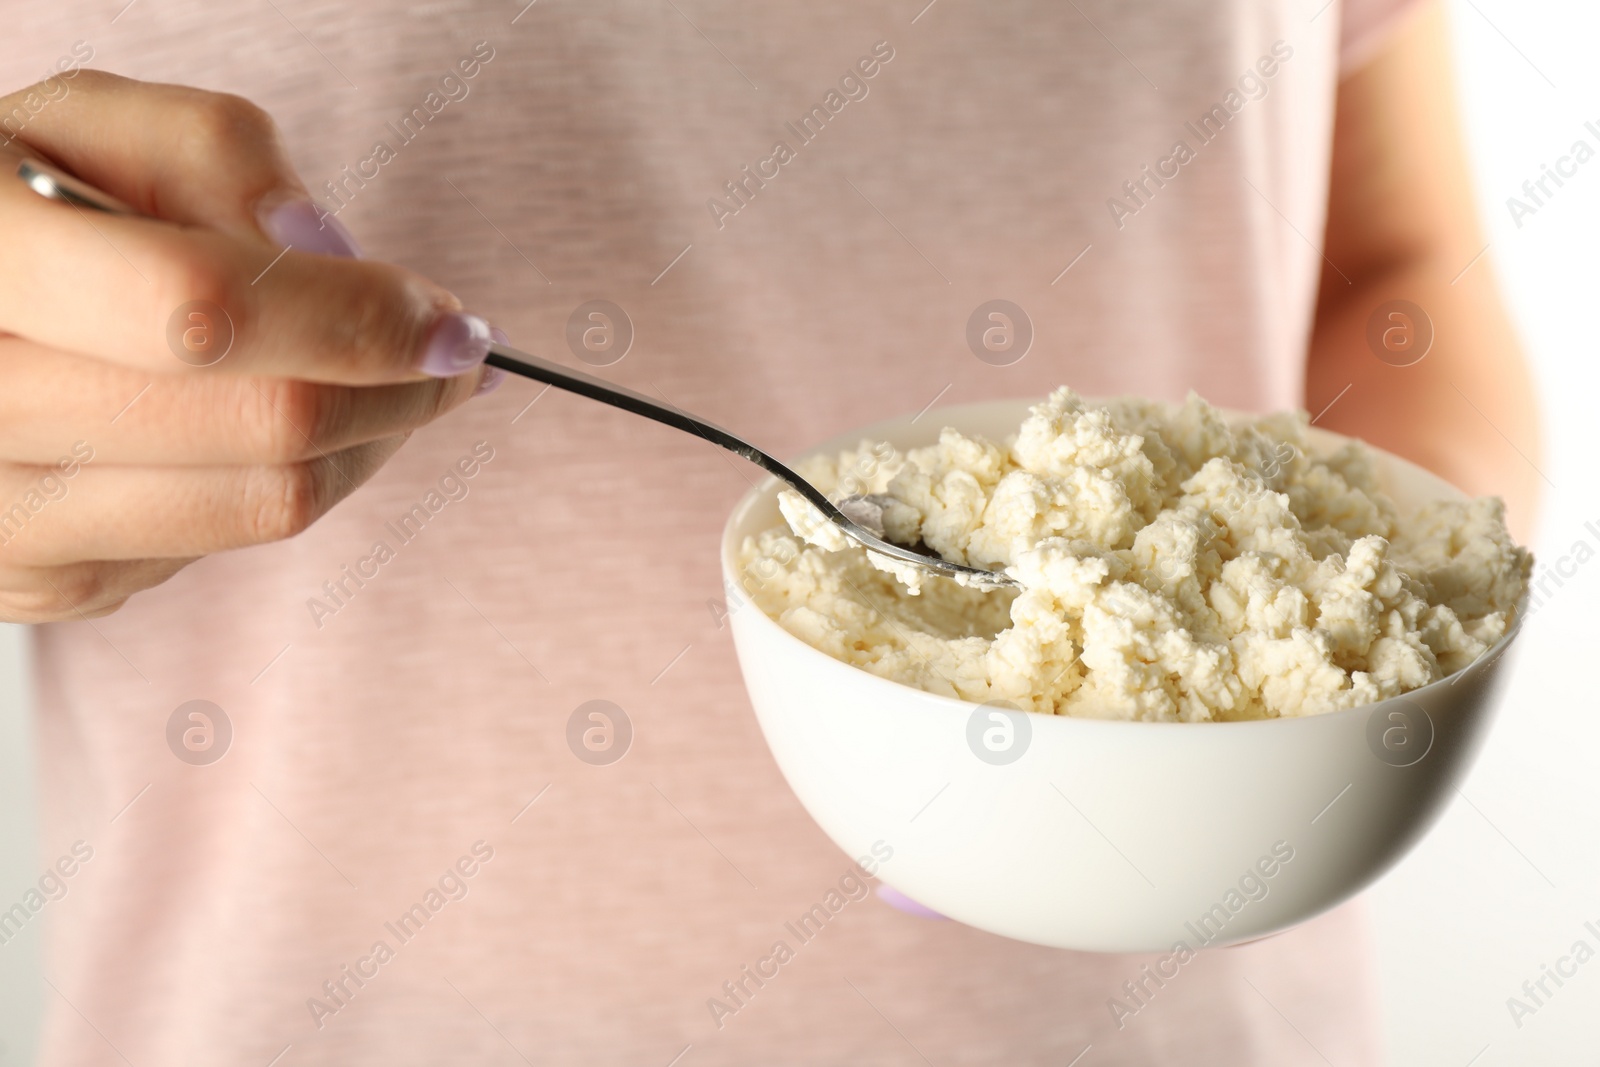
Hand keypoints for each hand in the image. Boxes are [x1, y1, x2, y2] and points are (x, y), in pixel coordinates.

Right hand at [0, 71, 501, 621]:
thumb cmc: (19, 209)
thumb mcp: (84, 124)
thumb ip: (209, 151)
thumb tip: (324, 249)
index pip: (207, 312)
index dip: (359, 319)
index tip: (452, 321)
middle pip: (270, 425)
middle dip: (401, 389)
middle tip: (450, 352)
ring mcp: (10, 515)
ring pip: (273, 502)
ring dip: (371, 442)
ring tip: (388, 383)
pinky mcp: (51, 581)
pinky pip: (233, 543)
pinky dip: (290, 477)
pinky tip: (273, 423)